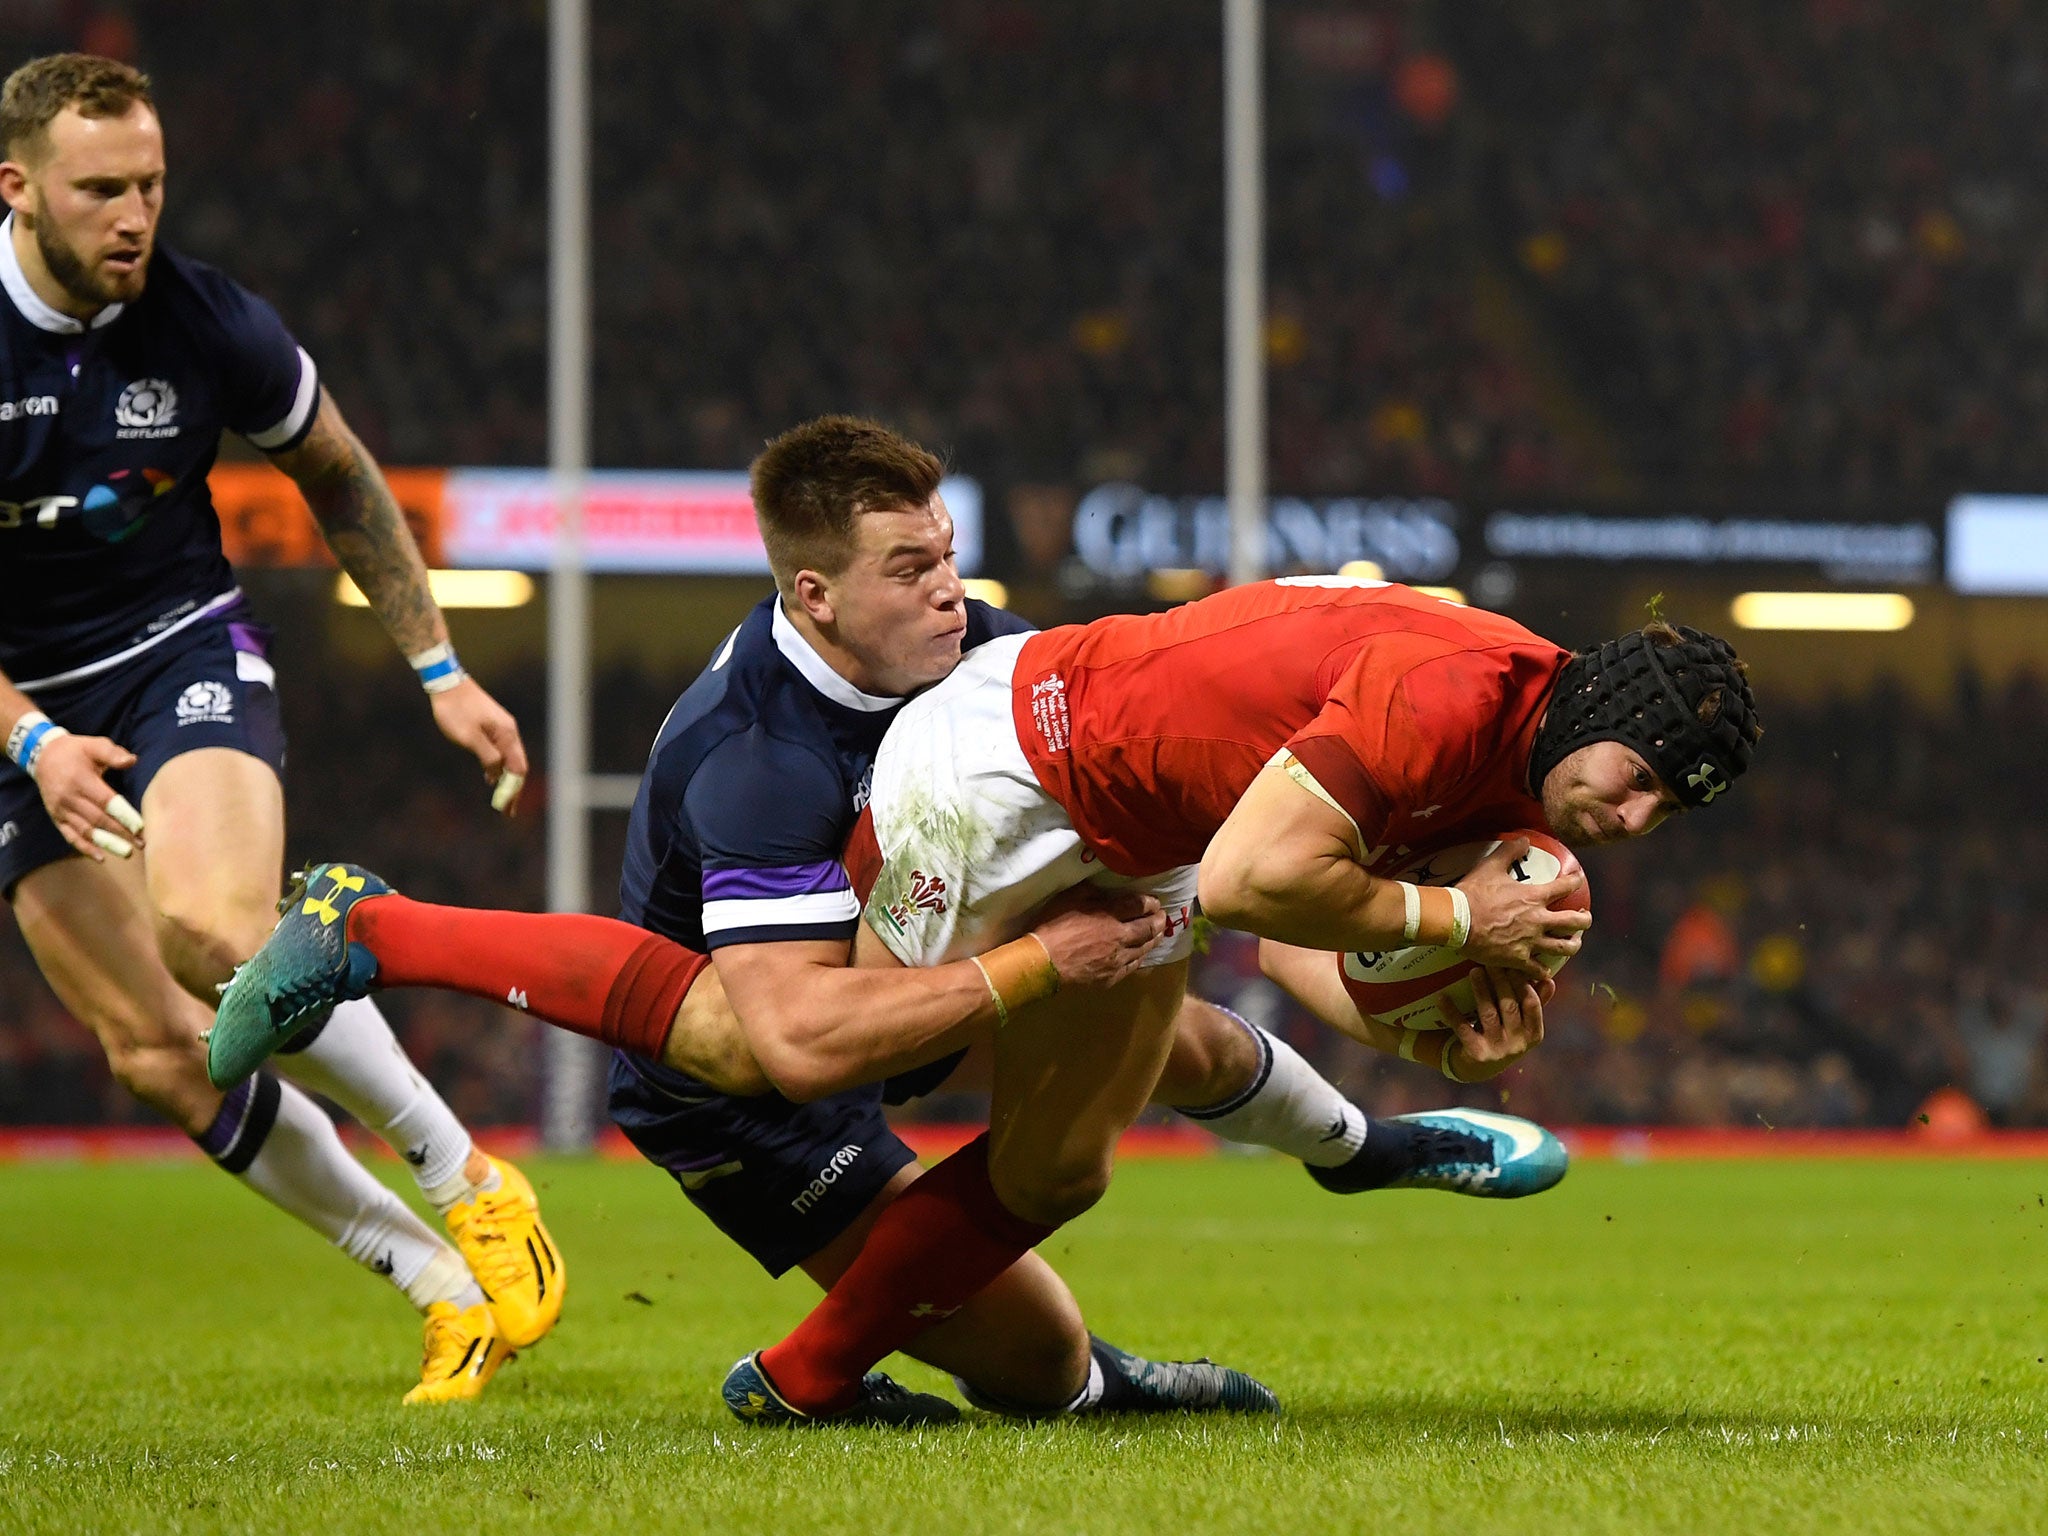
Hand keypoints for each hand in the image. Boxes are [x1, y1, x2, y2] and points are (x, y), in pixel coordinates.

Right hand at [31, 732, 145, 859]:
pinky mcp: (56, 817)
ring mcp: (61, 810)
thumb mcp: (94, 745)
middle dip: (120, 833)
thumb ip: (112, 753)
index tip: (140, 827)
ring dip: (106, 843)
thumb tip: (132, 760)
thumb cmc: (76, 751)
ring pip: (85, 830)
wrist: (43, 756)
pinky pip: (70, 836)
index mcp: (81, 780)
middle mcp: (69, 797)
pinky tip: (101, 858)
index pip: (106, 802)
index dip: (123, 815)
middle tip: (141, 844)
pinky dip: (85, 848)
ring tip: (126, 853)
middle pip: (97, 819)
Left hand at [428, 676, 529, 815]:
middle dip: (512, 788)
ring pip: (509, 758)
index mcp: (507, 734)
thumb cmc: (456, 710)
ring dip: (505, 779)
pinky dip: (498, 767)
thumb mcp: (469, 737)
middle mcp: (508, 731)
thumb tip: (497, 773)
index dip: (513, 790)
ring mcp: (501, 728)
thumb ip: (487, 756)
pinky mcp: (491, 725)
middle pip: (516, 765)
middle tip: (506, 809)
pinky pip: (500, 751)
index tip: (507, 807)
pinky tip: (490, 776)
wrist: (447, 683)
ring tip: (499, 798)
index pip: (517, 768)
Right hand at [1031, 888, 1168, 988]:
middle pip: (1148, 928)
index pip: (1139, 905)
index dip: (1150, 902)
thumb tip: (1105, 889)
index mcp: (1110, 915)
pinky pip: (1132, 967)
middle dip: (1159, 921)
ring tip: (1157, 935)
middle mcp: (1120, 937)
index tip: (1154, 901)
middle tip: (1163, 917)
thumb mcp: (1070, 898)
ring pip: (1144, 949)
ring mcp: (1117, 959)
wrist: (1043, 962)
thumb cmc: (1053, 925)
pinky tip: (1141, 954)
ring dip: (1153, 940)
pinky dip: (1140, 958)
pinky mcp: (1111, 977)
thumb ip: (1092, 891)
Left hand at [1444, 968, 1551, 1080]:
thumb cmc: (1503, 1037)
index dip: (1523, 982)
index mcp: (1533, 1034)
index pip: (1532, 1004)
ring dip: (1480, 990)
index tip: (1512, 963)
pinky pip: (1462, 1028)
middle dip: (1500, 981)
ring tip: (1474, 971)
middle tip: (1490, 961)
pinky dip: (1451, 1012)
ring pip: (1488, 1014)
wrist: (1478, 1069)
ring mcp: (1497, 1050)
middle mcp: (1518, 1044)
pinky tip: (1442, 997)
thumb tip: (1549, 979)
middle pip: (1509, 1006)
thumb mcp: (1521, 1025)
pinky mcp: (1476, 1053)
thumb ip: (1535, 1003)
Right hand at [1455, 837, 1589, 977]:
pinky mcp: (1518, 958)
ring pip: (1564, 947)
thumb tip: (1525, 839)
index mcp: (1534, 897)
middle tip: (1584, 918)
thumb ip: (1509, 851)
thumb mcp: (1490, 866)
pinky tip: (1546, 970)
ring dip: (1573, 945)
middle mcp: (1538, 920)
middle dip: (1585, 920)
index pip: (1565, 886)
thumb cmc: (1473, 893)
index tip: (1578, 879)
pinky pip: (1538, 969)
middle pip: (1574, 922)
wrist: (1456, 920)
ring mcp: (1530, 941)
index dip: (1575, 881)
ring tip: (1574, 943)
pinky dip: (1544, 971)